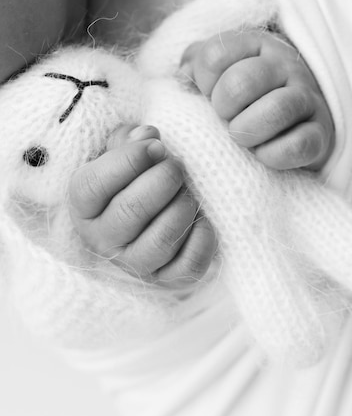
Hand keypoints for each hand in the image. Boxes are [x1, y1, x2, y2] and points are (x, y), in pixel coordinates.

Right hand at [69, 125, 216, 286]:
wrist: (150, 216)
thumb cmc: (133, 179)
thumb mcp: (121, 153)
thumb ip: (129, 139)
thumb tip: (148, 135)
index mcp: (84, 206)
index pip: (94, 184)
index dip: (130, 160)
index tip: (156, 146)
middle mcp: (102, 240)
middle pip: (132, 210)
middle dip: (164, 180)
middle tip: (177, 167)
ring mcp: (134, 264)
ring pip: (162, 239)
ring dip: (184, 206)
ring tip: (188, 193)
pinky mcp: (165, 280)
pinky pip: (189, 264)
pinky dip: (203, 237)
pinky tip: (202, 220)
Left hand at [180, 29, 334, 170]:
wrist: (295, 128)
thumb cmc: (246, 100)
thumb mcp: (219, 74)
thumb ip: (196, 65)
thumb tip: (184, 72)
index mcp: (255, 45)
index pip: (214, 56)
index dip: (204, 83)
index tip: (210, 96)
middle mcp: (285, 65)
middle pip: (242, 82)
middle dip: (224, 110)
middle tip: (228, 120)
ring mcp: (307, 98)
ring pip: (277, 109)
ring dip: (248, 132)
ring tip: (243, 138)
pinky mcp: (321, 134)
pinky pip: (299, 144)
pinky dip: (273, 155)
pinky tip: (263, 155)